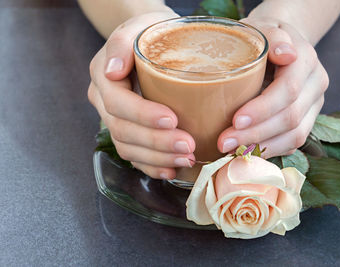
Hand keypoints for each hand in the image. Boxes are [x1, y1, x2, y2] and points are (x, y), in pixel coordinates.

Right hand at [88, 11, 195, 179]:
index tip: (172, 118)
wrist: (151, 42)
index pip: (117, 102)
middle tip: (188, 145)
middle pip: (123, 130)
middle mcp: (104, 102)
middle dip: (156, 142)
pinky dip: (152, 166)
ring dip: (157, 158)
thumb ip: (121, 43)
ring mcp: (114, 119)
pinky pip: (134, 156)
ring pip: (128, 148)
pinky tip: (171, 169)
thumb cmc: (150, 32)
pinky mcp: (128, 131)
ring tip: (187, 158)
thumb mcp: (138, 26)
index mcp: (103, 76)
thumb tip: (112, 71)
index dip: (142, 115)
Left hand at [217, 17, 328, 157]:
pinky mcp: (307, 120)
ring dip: (262, 147)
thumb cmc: (264, 37)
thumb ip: (273, 36)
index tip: (235, 120)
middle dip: (256, 134)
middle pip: (291, 118)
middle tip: (224, 143)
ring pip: (295, 136)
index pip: (289, 90)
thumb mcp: (263, 28)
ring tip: (231, 151)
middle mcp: (315, 85)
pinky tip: (247, 152)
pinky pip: (293, 143)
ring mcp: (314, 105)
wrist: (281, 45)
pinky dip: (269, 150)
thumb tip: (285, 53)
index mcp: (306, 61)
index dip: (263, 109)